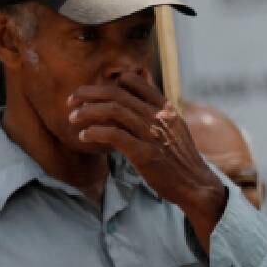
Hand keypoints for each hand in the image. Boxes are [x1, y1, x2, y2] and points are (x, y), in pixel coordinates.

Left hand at [70, 74, 227, 249]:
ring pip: (112, 111)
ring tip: (73, 118)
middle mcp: (159, 117)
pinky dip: (94, 132)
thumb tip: (130, 105)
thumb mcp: (175, 129)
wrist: (196, 185)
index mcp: (166, 108)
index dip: (108, 83)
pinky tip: (84, 137)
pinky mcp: (145, 153)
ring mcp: (152, 134)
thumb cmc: (181, 159)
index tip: (93, 93)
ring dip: (87, 112)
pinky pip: (113, 135)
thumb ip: (155, 114)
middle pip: (116, 94)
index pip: (133, 82)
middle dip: (88, 94)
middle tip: (71, 101)